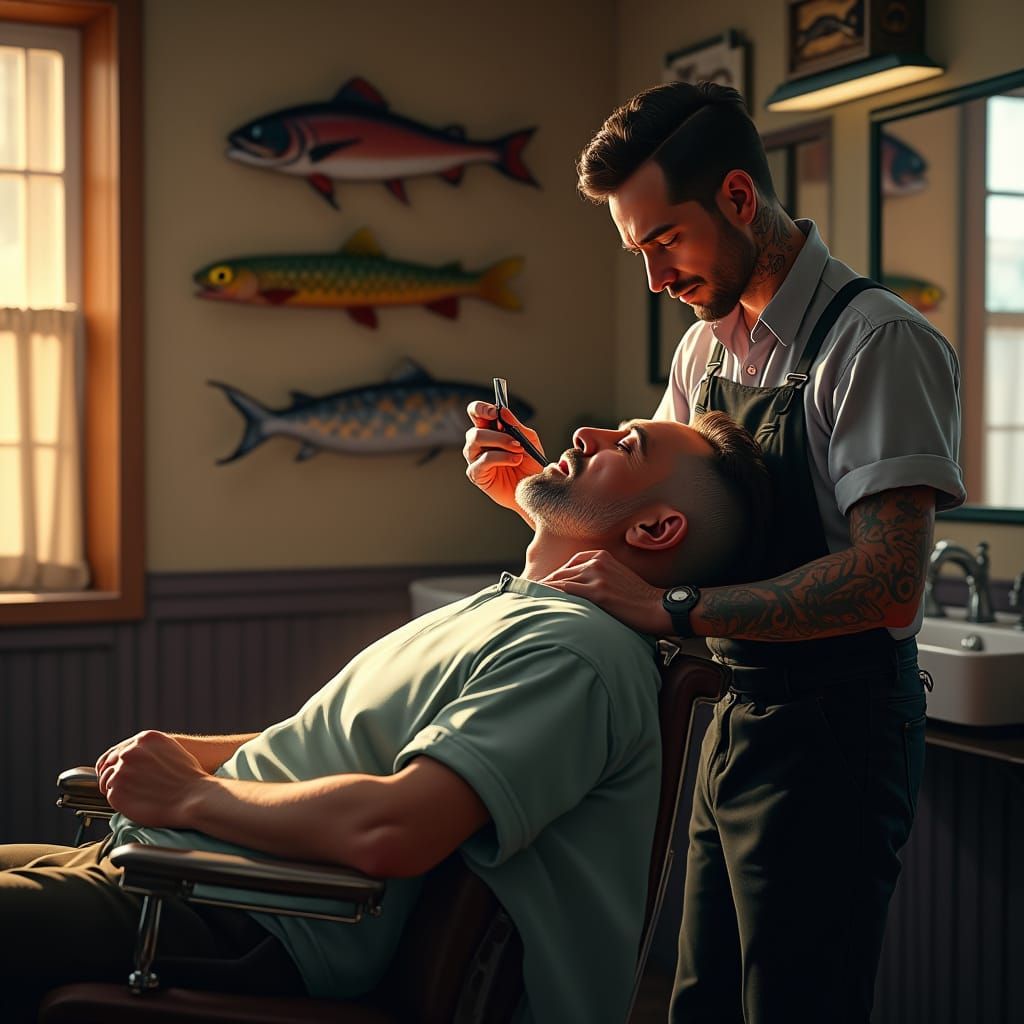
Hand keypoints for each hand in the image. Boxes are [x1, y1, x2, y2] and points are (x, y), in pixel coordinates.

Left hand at [95, 730, 207, 827]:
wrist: (194, 797)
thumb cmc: (188, 776)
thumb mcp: (172, 749)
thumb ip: (151, 749)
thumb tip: (135, 755)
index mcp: (144, 738)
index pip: (119, 750)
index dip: (118, 763)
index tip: (120, 772)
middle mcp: (130, 752)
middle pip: (109, 764)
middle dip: (115, 774)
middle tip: (126, 786)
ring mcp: (121, 771)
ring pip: (108, 780)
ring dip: (117, 787)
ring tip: (134, 795)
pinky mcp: (116, 792)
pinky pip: (111, 796)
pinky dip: (120, 800)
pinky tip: (136, 802)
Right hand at [463, 401, 544, 514]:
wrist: (534, 487)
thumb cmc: (530, 464)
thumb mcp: (529, 440)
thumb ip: (516, 425)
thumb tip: (503, 411)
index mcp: (489, 429)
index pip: (476, 412)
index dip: (481, 409)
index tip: (496, 412)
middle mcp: (478, 443)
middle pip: (475, 430)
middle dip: (497, 433)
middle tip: (517, 441)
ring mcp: (474, 458)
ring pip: (476, 440)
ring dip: (500, 443)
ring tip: (518, 451)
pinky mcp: (476, 473)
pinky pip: (482, 460)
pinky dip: (501, 458)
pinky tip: (515, 460)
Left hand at [540, 550, 674, 634]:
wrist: (657, 607)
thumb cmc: (639, 597)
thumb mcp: (618, 576)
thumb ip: (599, 575)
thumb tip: (580, 586)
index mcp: (602, 557)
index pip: (570, 563)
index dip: (556, 576)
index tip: (546, 585)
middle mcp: (597, 563)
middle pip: (562, 572)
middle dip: (546, 583)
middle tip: (532, 594)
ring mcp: (597, 577)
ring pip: (561, 581)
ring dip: (545, 590)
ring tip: (531, 600)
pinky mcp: (597, 593)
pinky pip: (567, 592)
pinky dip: (553, 595)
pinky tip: (542, 601)